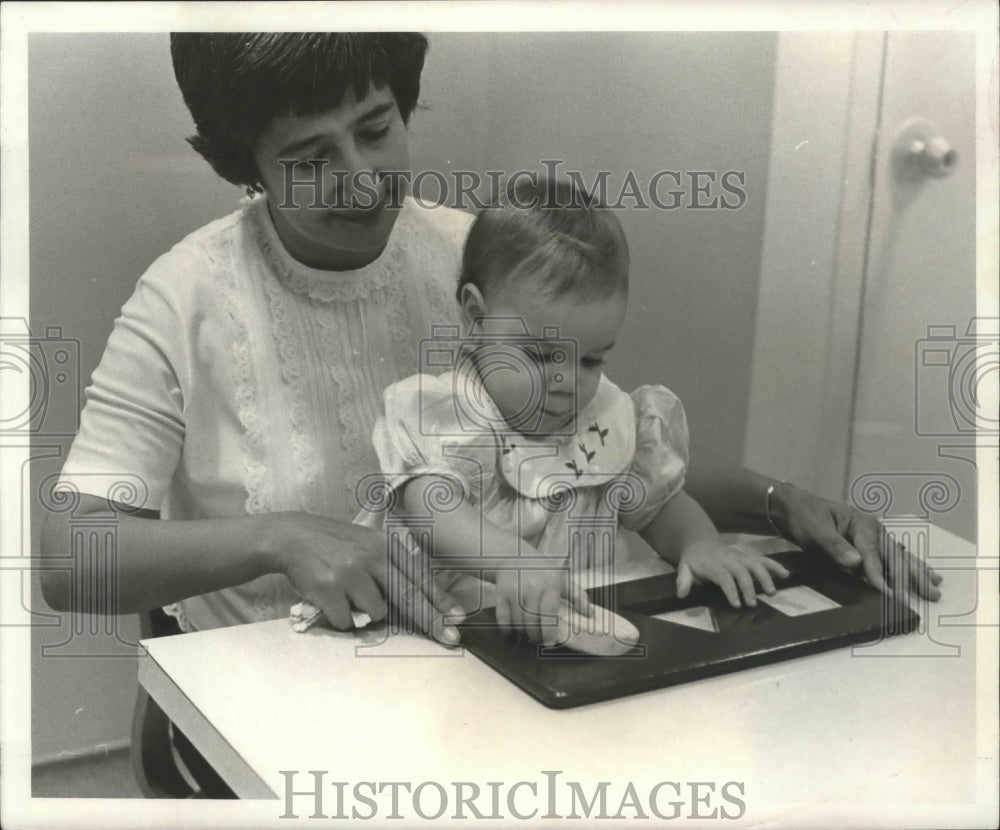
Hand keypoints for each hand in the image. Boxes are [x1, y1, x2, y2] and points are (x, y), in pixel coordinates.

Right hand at [265, 512, 465, 644]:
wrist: (293, 536)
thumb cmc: (338, 545)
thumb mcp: (370, 544)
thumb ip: (393, 566)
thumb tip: (423, 599)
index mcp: (385, 545)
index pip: (420, 576)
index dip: (441, 599)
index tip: (459, 618)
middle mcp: (372, 556)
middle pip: (409, 597)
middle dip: (432, 621)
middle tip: (450, 639)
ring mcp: (350, 573)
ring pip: (376, 613)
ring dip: (367, 613)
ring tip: (350, 595)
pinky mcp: (329, 589)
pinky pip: (347, 620)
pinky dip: (342, 618)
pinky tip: (332, 600)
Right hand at [495, 565, 591, 644]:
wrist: (514, 556)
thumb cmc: (543, 571)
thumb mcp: (563, 579)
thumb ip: (578, 597)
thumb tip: (591, 616)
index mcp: (550, 583)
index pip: (549, 612)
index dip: (549, 631)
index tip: (550, 644)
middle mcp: (532, 586)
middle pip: (532, 621)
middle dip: (536, 636)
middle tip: (540, 641)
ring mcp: (514, 590)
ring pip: (518, 622)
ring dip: (524, 634)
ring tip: (530, 635)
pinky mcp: (501, 594)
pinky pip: (502, 619)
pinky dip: (507, 629)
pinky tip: (514, 631)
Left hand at [676, 539, 789, 607]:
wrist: (699, 542)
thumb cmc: (693, 560)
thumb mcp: (684, 569)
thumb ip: (683, 581)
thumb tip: (682, 594)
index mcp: (712, 564)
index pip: (723, 576)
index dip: (730, 590)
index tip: (737, 604)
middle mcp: (728, 558)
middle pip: (741, 571)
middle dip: (748, 587)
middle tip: (753, 604)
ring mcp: (740, 556)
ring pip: (755, 564)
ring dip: (765, 577)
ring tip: (772, 592)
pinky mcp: (748, 555)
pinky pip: (762, 559)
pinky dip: (774, 565)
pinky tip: (785, 574)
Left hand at [770, 484, 942, 601]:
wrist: (794, 506)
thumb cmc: (804, 517)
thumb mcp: (815, 530)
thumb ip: (835, 546)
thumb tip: (856, 562)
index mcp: (861, 523)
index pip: (872, 554)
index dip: (879, 575)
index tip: (888, 594)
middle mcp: (874, 529)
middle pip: (894, 556)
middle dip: (910, 578)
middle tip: (927, 597)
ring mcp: (874, 536)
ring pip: (900, 557)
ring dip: (917, 574)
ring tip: (935, 590)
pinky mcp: (870, 543)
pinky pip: (893, 557)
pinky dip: (909, 568)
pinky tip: (924, 576)